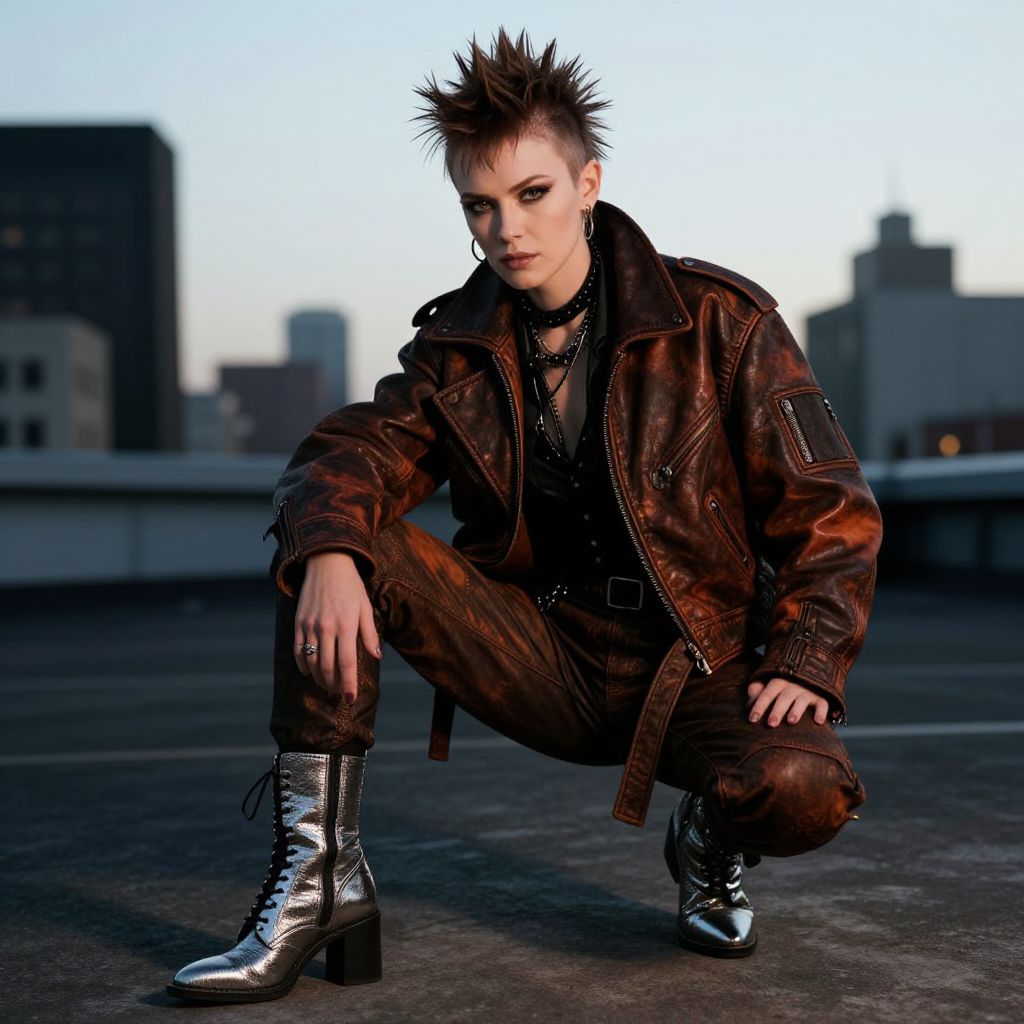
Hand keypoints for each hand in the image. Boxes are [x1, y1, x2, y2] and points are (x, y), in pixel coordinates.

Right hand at [294, 551, 381, 703]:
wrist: (326, 564)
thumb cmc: (350, 587)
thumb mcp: (365, 607)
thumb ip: (369, 633)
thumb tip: (377, 655)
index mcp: (346, 625)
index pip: (346, 664)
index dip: (348, 685)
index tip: (351, 698)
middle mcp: (326, 628)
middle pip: (327, 667)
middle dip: (334, 685)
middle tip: (340, 693)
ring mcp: (310, 626)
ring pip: (312, 662)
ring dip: (319, 679)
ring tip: (327, 685)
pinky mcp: (298, 623)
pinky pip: (297, 651)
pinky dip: (302, 666)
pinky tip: (309, 673)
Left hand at [746, 677, 828, 725]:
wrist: (808, 671)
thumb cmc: (782, 685)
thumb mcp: (768, 683)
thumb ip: (757, 690)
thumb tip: (748, 703)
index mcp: (778, 681)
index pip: (767, 693)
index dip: (759, 705)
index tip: (752, 719)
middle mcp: (793, 685)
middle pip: (784, 697)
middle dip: (777, 710)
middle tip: (771, 724)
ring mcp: (808, 691)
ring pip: (802, 700)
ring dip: (797, 710)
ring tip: (791, 721)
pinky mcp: (821, 697)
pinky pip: (823, 703)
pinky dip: (821, 712)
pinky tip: (818, 722)